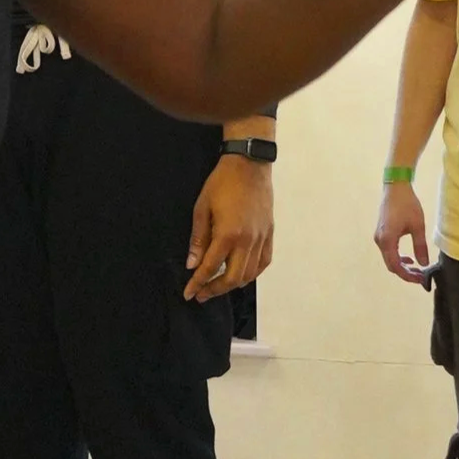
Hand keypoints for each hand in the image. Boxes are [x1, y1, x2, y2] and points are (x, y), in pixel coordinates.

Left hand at [185, 154, 273, 302]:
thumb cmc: (222, 183)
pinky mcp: (269, 233)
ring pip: (250, 274)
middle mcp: (247, 241)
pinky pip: (264, 262)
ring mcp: (261, 238)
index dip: (198, 284)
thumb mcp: (201, 208)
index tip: (189, 293)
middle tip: (202, 294)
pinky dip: (252, 273)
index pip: (210, 268)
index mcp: (228, 234)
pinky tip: (242, 274)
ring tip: (218, 285)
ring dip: (233, 284)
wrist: (249, 165)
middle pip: (233, 278)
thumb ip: (198, 239)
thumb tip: (192, 264)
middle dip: (215, 290)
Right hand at [376, 181, 432, 283]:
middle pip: (391, 265)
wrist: (395, 188)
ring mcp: (379, 237)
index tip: (420, 280)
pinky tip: (409, 258)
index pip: (396, 266)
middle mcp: (380, 241)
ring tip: (417, 268)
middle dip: (406, 272)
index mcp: (387, 240)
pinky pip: (388, 251)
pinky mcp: (381, 233)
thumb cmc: (407, 204)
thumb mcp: (417, 226)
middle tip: (421, 276)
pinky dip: (398, 257)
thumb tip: (424, 264)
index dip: (407, 275)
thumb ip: (420, 246)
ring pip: (389, 259)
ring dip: (402, 265)